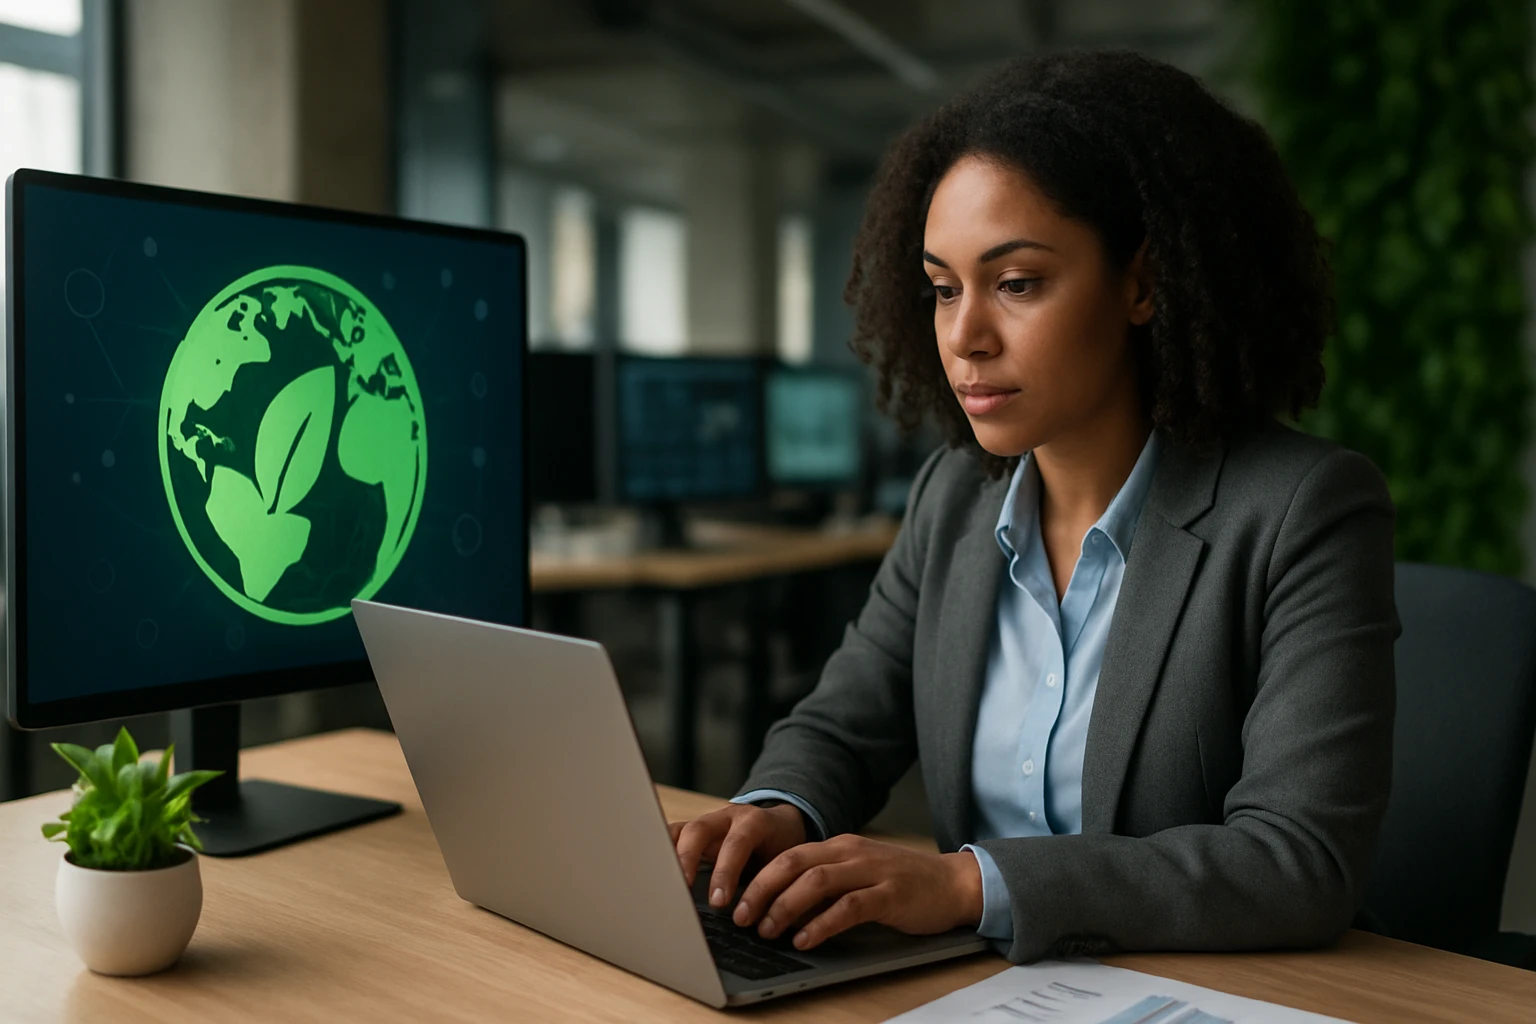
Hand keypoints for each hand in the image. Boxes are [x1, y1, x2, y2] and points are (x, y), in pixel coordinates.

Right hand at [670, 802, 807, 910]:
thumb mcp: (781, 865)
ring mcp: (707, 821)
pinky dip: (661, 853)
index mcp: (755, 822)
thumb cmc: (781, 851)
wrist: (781, 827)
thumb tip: (753, 919)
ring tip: (659, 884)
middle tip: (683, 893)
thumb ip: (768, 885)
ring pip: (680, 831)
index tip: (718, 902)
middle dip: (689, 861)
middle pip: (699, 831)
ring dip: (669, 858)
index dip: (725, 872)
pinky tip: (653, 874)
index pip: (736, 843)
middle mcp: (727, 817)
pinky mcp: (692, 831)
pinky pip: (671, 837)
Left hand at [731, 834, 982, 950]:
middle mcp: (850, 853)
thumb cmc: (902, 884)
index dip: (757, 877)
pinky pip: (848, 907)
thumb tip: (778, 906)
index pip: (787, 855)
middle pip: (793, 863)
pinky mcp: (890, 894)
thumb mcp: (857, 874)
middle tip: (740, 916)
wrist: (954, 883)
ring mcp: (871, 871)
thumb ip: (824, 883)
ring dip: (785, 907)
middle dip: (761, 889)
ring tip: (766, 930)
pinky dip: (822, 923)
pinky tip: (805, 939)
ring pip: (816, 882)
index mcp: (838, 846)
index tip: (734, 900)